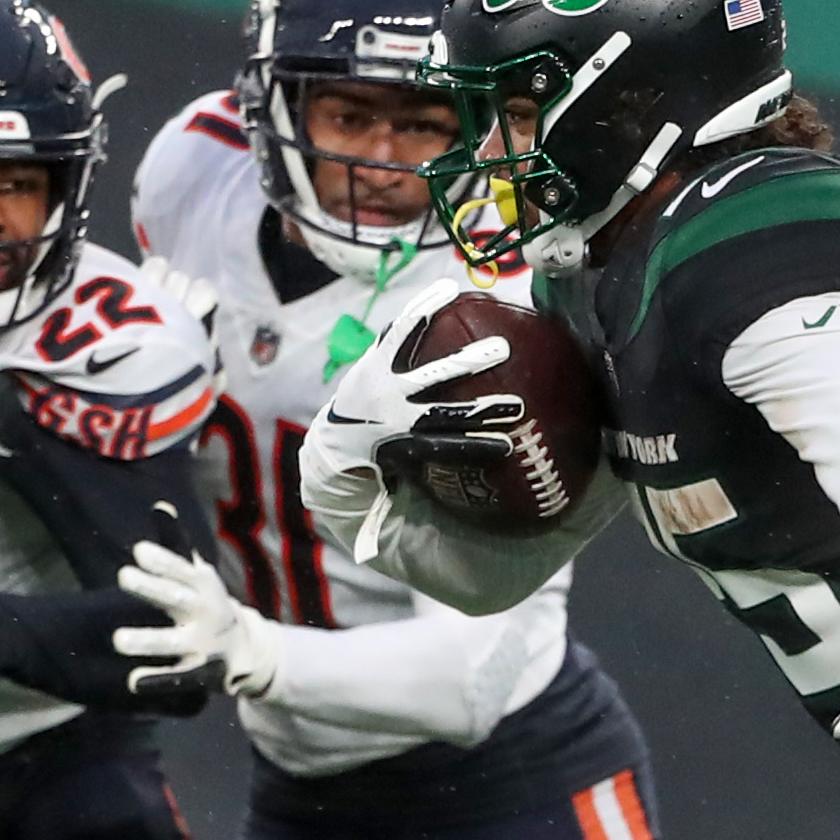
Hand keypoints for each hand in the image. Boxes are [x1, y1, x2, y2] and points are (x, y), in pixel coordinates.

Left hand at [113, 541, 279, 702]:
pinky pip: (177, 677)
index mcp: (203, 585)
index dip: (162, 561)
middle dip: (152, 588)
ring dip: (148, 641)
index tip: (138, 552)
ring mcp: (203, 644)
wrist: (248, 650)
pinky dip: (157, 680)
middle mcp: (205, 613)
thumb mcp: (197, 573)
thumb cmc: (208, 603)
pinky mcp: (199, 672)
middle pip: (177, 599)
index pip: (182, 569)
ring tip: (118, 641)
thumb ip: (176, 543)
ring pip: (173, 642)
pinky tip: (133, 681)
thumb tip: (160, 506)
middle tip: (122, 576)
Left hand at [299, 323, 509, 551]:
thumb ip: (418, 540)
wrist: (326, 462)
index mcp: (400, 456)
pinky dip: (422, 310)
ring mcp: (382, 389)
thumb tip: (448, 551)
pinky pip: (402, 333)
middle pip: (441, 411)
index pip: (440, 451)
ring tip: (499, 347)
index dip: (471, 448)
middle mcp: (390, 419)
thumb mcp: (391, 533)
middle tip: (513, 399)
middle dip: (478, 405)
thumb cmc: (372, 495)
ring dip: (463, 361)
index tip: (505, 446)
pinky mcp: (376, 364)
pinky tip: (448, 287)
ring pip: (427, 371)